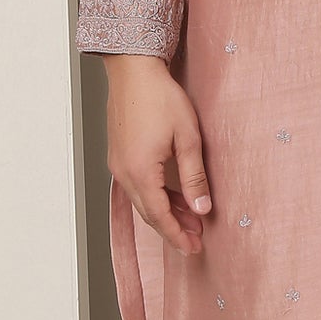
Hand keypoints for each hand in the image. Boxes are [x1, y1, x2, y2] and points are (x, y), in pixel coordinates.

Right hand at [103, 55, 212, 253]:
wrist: (133, 71)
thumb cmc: (160, 98)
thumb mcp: (187, 138)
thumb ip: (194, 178)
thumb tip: (202, 209)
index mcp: (140, 171)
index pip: (159, 215)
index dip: (177, 234)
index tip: (193, 248)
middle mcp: (124, 172)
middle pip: (148, 212)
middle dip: (172, 229)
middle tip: (195, 240)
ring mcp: (118, 164)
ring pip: (142, 199)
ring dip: (165, 212)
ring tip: (190, 220)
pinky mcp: (119, 155)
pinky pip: (137, 185)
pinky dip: (155, 196)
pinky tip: (171, 197)